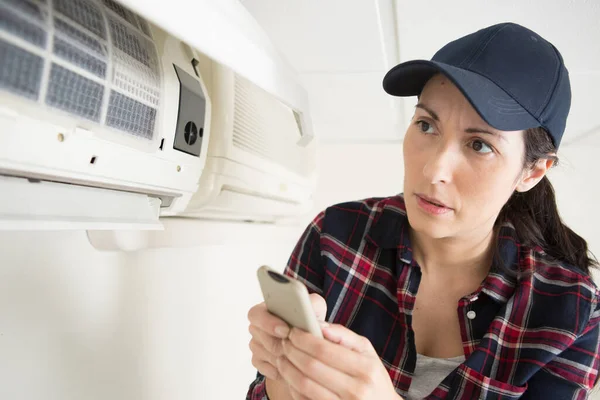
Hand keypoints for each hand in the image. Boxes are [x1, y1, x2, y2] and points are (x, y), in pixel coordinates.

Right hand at [247, 293, 326, 380]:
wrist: (307, 335)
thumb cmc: (306, 318)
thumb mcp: (313, 306)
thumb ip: (313, 306)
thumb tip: (316, 321)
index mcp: (263, 310)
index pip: (256, 314)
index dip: (269, 323)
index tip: (285, 330)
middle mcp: (256, 328)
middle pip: (262, 338)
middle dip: (281, 343)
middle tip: (296, 346)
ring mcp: (256, 345)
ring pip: (267, 354)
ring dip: (285, 356)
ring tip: (300, 355)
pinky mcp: (259, 362)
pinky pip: (268, 368)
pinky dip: (283, 369)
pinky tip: (295, 365)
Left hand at [277, 323, 403, 399]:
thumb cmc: (372, 378)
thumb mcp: (367, 352)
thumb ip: (344, 336)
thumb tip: (319, 325)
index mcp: (365, 369)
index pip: (324, 350)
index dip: (303, 339)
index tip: (293, 331)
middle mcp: (355, 390)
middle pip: (311, 367)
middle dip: (292, 351)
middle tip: (284, 341)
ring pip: (304, 385)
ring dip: (287, 369)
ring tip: (283, 357)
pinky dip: (292, 386)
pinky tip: (290, 376)